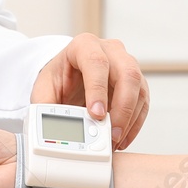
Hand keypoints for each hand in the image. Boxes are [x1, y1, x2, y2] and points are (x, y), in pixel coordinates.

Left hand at [32, 34, 148, 148]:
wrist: (69, 75)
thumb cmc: (59, 77)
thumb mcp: (45, 88)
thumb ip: (46, 106)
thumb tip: (50, 128)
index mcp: (85, 46)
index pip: (96, 62)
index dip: (97, 89)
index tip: (95, 114)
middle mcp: (110, 51)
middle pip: (127, 73)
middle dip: (122, 108)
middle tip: (111, 134)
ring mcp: (127, 64)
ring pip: (139, 88)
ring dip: (130, 119)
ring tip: (115, 141)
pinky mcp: (137, 82)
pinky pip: (143, 102)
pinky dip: (135, 123)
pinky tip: (122, 139)